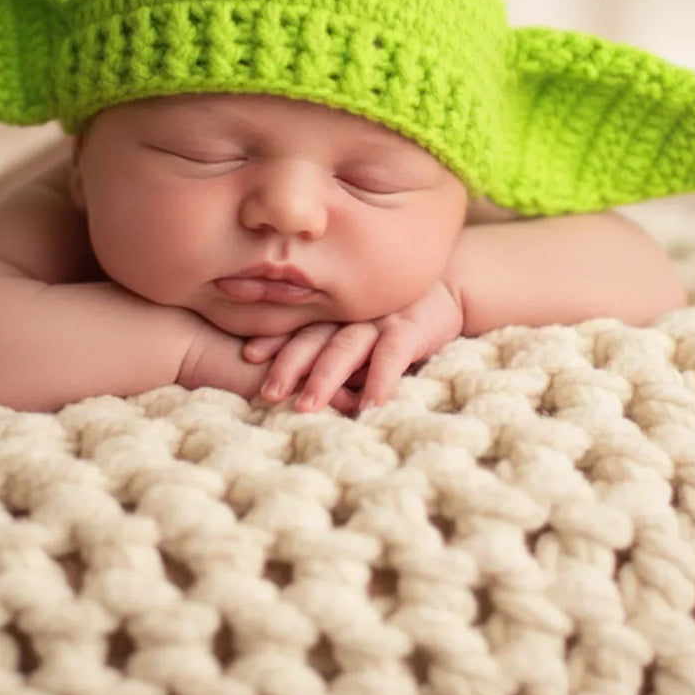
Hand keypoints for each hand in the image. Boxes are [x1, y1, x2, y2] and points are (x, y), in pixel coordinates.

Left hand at [243, 278, 463, 412]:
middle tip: (268, 393)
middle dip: (289, 365)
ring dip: (324, 377)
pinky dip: (380, 379)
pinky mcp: (410, 329)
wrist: (446, 288)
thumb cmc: (393, 314)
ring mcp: (378, 321)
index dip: (274, 339)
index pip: (298, 326)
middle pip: (313, 338)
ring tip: (307, 406)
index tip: (248, 355)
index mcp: (334, 312)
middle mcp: (350, 315)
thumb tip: (294, 381)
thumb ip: (331, 344)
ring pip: (345, 348)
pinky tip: (369, 404)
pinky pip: (392, 355)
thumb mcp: (357, 324)